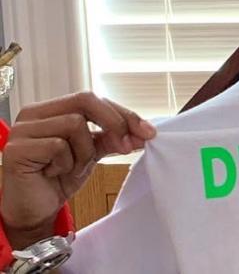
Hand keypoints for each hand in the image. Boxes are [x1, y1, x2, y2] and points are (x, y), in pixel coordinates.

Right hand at [1, 92, 155, 247]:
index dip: (123, 113)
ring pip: (74, 124)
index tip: (148, 131)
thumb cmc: (57, 179)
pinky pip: (58, 146)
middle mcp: (33, 114)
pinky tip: (54, 173)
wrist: (34, 211)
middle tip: (127, 146)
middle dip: (114, 123)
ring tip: (72, 168)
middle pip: (85, 101)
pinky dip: (66, 163)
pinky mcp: (17, 149)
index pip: (92, 99)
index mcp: (50, 109)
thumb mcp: (91, 153)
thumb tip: (144, 132)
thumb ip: (113, 138)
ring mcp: (23, 130)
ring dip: (85, 151)